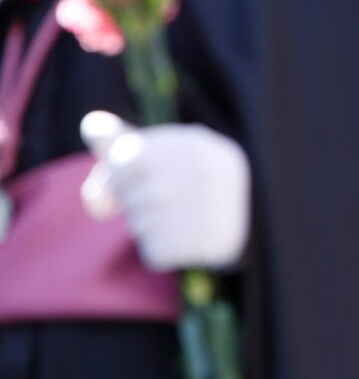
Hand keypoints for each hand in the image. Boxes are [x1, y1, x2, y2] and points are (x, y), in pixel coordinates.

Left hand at [79, 111, 250, 271]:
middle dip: (132, 204)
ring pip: (141, 224)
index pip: (129, 155)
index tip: (119, 185)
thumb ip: (123, 141)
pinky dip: (157, 251)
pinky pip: (155, 252)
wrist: (246, 220)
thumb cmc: (190, 182)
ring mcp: (215, 208)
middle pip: (134, 194)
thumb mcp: (162, 153)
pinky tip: (180, 240)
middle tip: (153, 205)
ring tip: (172, 220)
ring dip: (144, 228)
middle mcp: (211, 172)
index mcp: (201, 143)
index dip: (112, 175)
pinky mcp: (213, 243)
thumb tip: (91, 126)